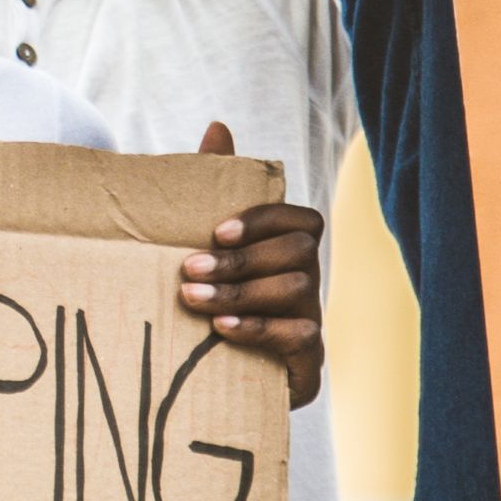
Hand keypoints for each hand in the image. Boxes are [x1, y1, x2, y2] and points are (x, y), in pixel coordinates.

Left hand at [180, 119, 324, 407]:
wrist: (207, 373)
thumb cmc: (208, 292)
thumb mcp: (205, 241)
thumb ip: (215, 184)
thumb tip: (218, 126)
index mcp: (290, 247)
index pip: (301, 219)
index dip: (263, 220)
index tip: (217, 230)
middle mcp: (309, 279)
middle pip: (298, 253)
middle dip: (240, 260)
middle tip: (187, 269)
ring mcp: (313, 318)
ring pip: (297, 291)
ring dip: (240, 293)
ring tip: (191, 298)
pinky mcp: (309, 360)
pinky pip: (301, 336)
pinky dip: (259, 329)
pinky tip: (220, 329)